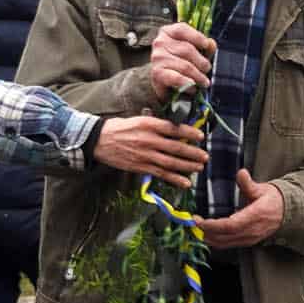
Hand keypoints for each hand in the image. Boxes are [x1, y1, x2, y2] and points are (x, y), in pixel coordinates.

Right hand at [92, 114, 208, 182]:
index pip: (174, 128)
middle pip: (176, 147)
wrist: (98, 140)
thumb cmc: (120, 128)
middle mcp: (149, 140)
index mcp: (149, 124)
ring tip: (200, 167)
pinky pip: (161, 174)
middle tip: (205, 156)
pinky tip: (186, 183)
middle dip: (193, 153)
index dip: (189, 133)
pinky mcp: (140, 166)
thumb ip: (157, 124)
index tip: (201, 136)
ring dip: (188, 166)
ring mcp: (145, 154)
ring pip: (171, 162)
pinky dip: (174, 179)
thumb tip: (177, 129)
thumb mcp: (139, 120)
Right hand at [149, 21, 215, 99]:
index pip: (182, 29)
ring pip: (185, 66)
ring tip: (204, 82)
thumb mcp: (193, 50)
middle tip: (207, 69)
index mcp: (168, 32)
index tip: (206, 45)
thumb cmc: (180, 61)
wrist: (161, 80)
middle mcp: (160, 43)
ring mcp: (157, 57)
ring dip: (199, 76)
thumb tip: (211, 44)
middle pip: (188, 50)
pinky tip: (193, 87)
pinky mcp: (157, 73)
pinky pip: (177, 78)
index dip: (197, 37)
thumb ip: (204, 46)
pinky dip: (188, 83)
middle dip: (202, 62)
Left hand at [201, 171, 286, 250]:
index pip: (231, 225)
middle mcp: (252, 230)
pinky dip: (214, 241)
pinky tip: (204, 234)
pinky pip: (227, 244)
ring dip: (207, 238)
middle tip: (190, 222)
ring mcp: (249, 238)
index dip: (213, 225)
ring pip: (224, 243)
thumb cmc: (273, 199)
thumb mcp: (262, 189)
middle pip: (224, 236)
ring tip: (194, 228)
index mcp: (255, 216)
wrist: (287, 213)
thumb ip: (249, 183)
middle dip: (205, 231)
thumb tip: (241, 173)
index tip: (199, 220)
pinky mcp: (247, 241)